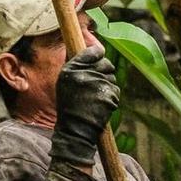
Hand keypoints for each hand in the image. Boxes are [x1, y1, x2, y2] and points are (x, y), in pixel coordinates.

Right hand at [50, 50, 118, 165]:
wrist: (75, 130)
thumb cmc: (69, 106)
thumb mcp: (65, 82)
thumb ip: (78, 66)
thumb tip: (96, 49)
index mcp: (70, 69)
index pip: (92, 51)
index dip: (98, 53)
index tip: (99, 56)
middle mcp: (84, 74)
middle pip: (106, 63)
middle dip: (105, 71)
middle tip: (96, 84)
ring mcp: (97, 85)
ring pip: (112, 77)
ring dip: (107, 86)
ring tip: (95, 98)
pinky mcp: (108, 95)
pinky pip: (115, 90)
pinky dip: (111, 97)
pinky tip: (100, 105)